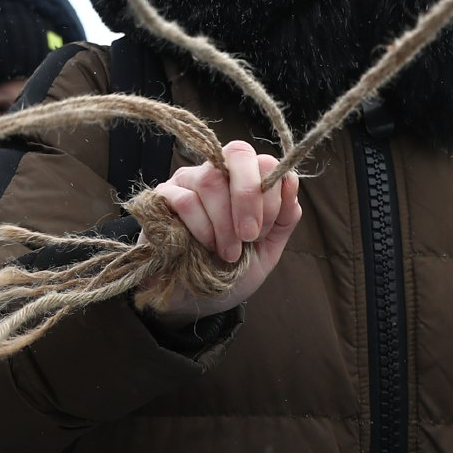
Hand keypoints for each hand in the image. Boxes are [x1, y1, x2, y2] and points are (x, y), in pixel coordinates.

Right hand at [135, 139, 301, 324]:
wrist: (194, 299)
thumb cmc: (232, 272)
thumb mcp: (267, 250)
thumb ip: (284, 218)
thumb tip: (291, 181)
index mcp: (245, 180)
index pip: (264, 160)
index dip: (270, 195)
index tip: (264, 232)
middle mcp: (217, 172)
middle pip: (237, 154)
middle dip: (249, 198)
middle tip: (250, 236)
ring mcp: (187, 181)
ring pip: (211, 180)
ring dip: (224, 224)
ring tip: (228, 252)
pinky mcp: (161, 197)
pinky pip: (185, 201)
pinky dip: (201, 229)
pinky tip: (204, 247)